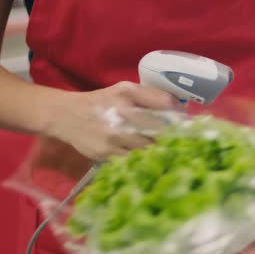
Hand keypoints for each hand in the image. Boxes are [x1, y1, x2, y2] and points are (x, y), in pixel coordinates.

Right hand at [43, 81, 182, 160]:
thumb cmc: (103, 102)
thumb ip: (151, 96)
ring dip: (162, 153)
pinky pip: (134, 161)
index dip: (180, 115)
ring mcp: (113, 135)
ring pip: (149, 148)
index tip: (188, 124)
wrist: (66, 116)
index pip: (165, 103)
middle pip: (160, 130)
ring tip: (171, 155)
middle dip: (174, 138)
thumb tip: (181, 109)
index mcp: (128, 93)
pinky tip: (152, 163)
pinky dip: (145, 163)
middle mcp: (121, 112)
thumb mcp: (124, 90)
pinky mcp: (106, 153)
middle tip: (185, 144)